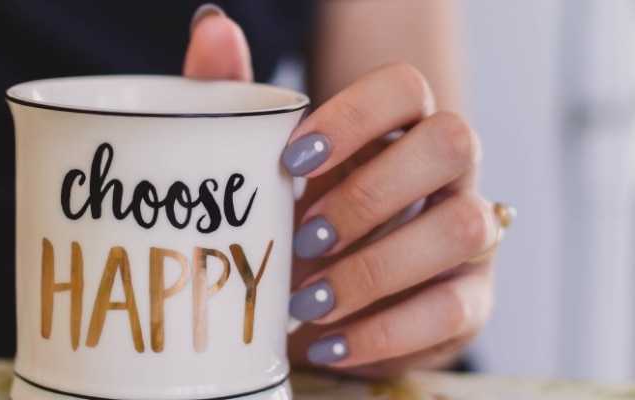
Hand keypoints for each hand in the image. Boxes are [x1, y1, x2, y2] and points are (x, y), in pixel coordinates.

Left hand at [184, 5, 502, 377]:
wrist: (325, 304)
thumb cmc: (295, 219)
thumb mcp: (259, 167)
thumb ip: (235, 99)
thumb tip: (213, 26)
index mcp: (397, 126)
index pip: (405, 87)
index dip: (355, 115)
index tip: (292, 160)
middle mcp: (447, 170)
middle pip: (452, 142)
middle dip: (370, 194)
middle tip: (302, 237)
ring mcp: (468, 232)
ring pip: (462, 227)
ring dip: (375, 268)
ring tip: (307, 301)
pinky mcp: (470, 300)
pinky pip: (452, 310)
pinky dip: (384, 331)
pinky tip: (331, 342)